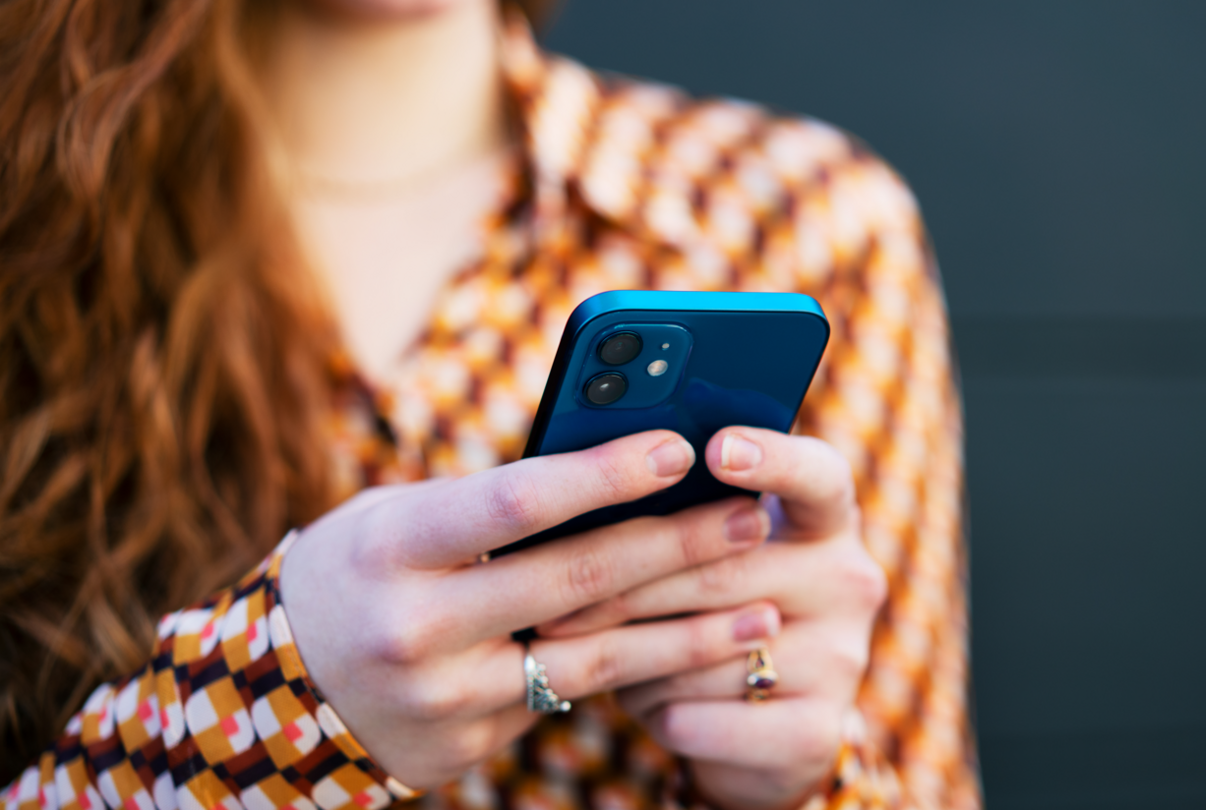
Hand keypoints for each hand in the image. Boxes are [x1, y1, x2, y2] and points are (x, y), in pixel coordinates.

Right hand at [279, 430, 781, 788]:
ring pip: (594, 656)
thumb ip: (486, 503)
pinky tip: (700, 650)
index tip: (680, 447)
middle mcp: (417, 627)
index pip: (516, 503)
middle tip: (749, 515)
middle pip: (574, 580)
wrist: (274, 697)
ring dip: (689, 631)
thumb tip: (608, 466)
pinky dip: (641, 670)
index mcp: (393, 547)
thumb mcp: (395, 518)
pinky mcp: (470, 744)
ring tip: (765, 606)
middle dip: (675, 546)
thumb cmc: (353, 572)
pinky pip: (569, 696)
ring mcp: (446, 697)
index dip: (604, 474)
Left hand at [539, 427, 887, 809]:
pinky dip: (657, 712)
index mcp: (826, 520)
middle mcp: (848, 581)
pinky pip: (704, 717)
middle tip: (550, 597)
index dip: (771, 458)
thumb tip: (585, 491)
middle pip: (724, 570)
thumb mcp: (706, 556)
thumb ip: (676, 517)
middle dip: (627, 587)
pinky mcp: (817, 732)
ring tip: (595, 657)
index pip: (816, 475)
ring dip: (634, 659)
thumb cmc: (708, 611)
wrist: (758, 734)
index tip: (715, 447)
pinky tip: (643, 703)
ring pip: (702, 653)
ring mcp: (842, 658)